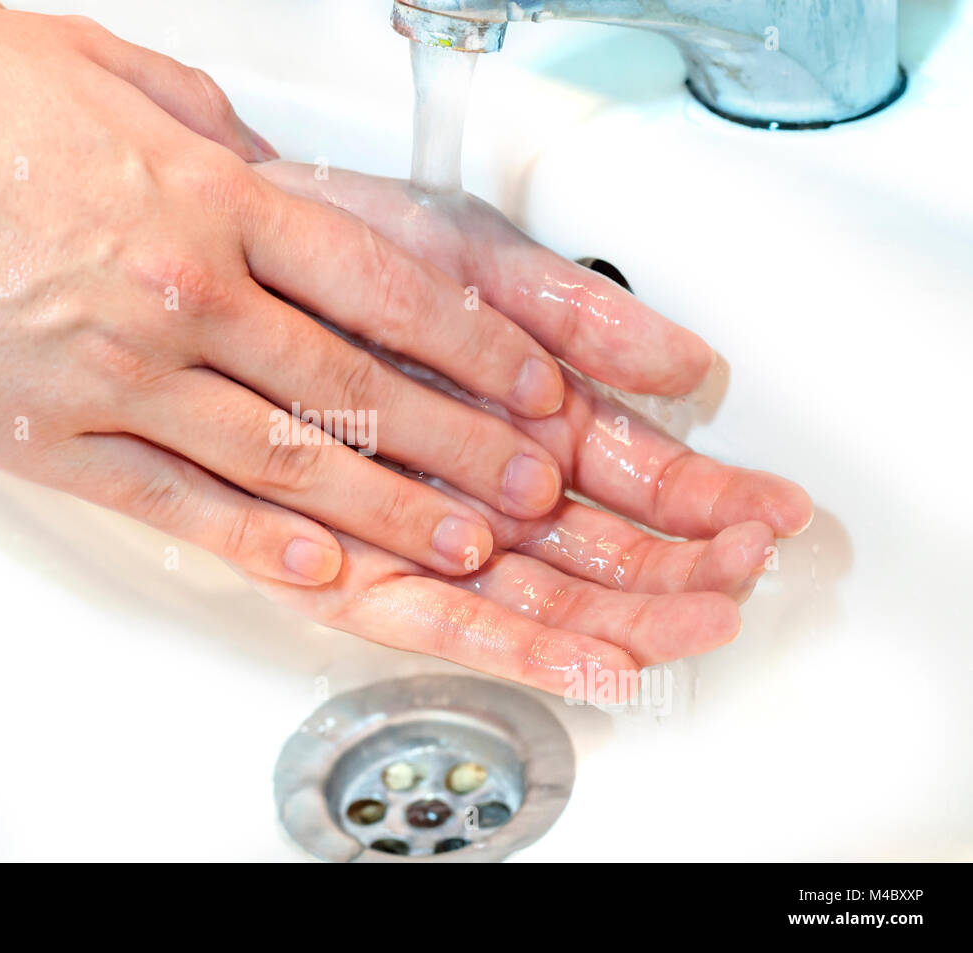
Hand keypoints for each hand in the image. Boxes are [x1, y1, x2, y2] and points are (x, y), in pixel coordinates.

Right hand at [0, 0, 575, 587]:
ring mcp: (115, 371)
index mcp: (212, 195)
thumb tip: (275, 175)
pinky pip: (173, 498)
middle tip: (534, 495)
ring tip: (463, 551)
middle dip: (463, 448)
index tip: (534, 389)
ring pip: (283, 459)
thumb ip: (213, 136)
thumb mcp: (114, 76)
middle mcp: (183, 290)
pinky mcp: (46, 435)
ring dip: (387, 512)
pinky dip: (253, 536)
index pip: (386, 289)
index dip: (477, 349)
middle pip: (355, 390)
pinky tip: (319, 569)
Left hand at [240, 166, 812, 698]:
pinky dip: (509, 641)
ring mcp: (419, 526)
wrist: (233, 248)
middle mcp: (479, 481)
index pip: (637, 476)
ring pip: (531, 595)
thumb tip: (686, 368)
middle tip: (742, 581)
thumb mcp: (478, 260)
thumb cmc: (345, 244)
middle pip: (595, 553)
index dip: (708, 500)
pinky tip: (584, 660)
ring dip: (618, 616)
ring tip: (693, 627)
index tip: (770, 515)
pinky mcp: (344, 561)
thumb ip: (577, 314)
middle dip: (678, 571)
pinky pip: (431, 616)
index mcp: (525, 412)